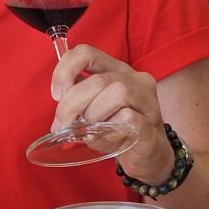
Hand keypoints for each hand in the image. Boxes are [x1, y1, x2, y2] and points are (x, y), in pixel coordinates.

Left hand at [50, 44, 174, 184]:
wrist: (148, 156)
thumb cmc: (117, 130)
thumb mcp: (92, 113)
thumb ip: (77, 105)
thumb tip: (61, 116)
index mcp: (116, 70)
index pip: (86, 53)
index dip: (65, 70)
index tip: (56, 94)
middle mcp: (135, 79)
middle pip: (98, 80)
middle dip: (72, 103)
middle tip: (62, 124)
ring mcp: (147, 100)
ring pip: (118, 92)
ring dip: (94, 114)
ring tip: (91, 130)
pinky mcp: (152, 124)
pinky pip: (129, 118)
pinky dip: (111, 130)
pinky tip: (109, 138)